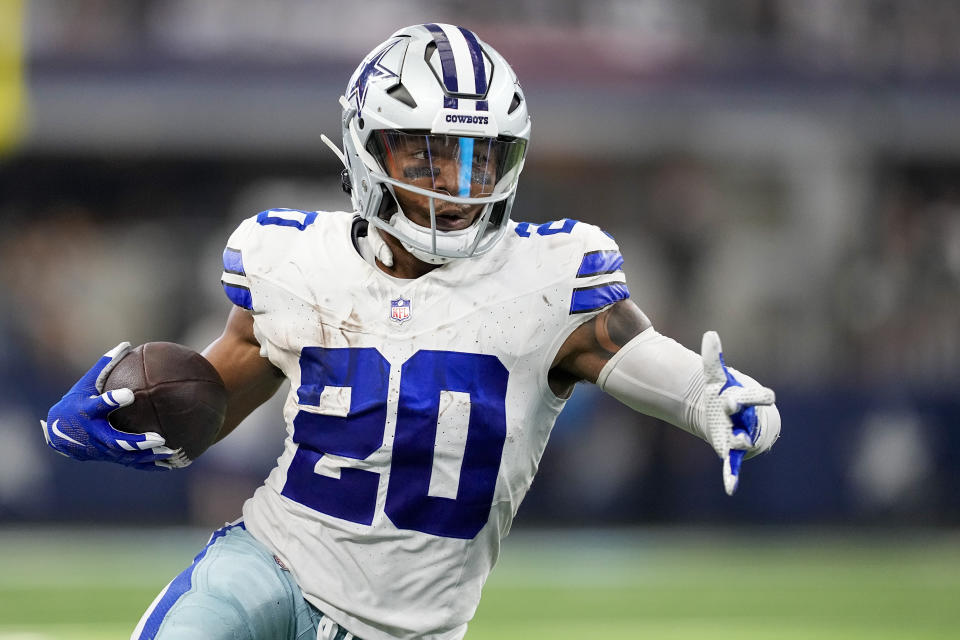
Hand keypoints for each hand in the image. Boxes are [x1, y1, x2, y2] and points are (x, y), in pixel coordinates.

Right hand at [40, 342, 190, 469]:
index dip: (112, 401)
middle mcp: (94, 433)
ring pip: (126, 456)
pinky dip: (150, 465)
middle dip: (136, 441)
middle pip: (116, 440)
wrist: (59, 433)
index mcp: (88, 412)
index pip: (100, 406)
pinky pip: (132, 463)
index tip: (128, 395)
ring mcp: (102, 448)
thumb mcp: (86, 384)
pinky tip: (172, 464)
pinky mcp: (110, 457)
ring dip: (148, 456)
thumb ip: (105, 365)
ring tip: (171, 452)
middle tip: (159, 438)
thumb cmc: (77, 401)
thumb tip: (126, 344)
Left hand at [701, 331, 775, 494]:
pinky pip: (734, 464)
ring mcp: (741, 434)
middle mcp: (747, 418)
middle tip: (733, 404)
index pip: (759, 396)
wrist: (734, 416)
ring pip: (743, 439)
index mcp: (747, 398)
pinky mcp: (730, 449)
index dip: (754, 395)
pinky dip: (732, 475)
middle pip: (751, 416)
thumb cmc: (727, 393)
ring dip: (739, 440)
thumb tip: (710, 333)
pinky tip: (730, 488)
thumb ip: (714, 358)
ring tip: (735, 441)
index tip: (742, 392)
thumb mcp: (717, 376)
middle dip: (743, 411)